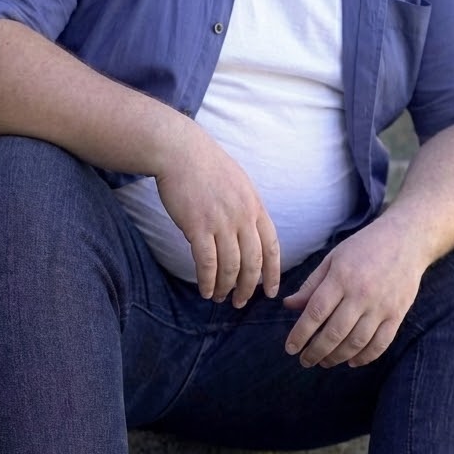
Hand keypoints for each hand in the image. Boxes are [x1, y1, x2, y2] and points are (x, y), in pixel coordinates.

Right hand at [155, 123, 279, 306]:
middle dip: (248, 288)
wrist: (180, 151)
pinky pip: (206, 262)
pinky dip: (207, 281)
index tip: (271, 291)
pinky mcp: (198, 226)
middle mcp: (242, 217)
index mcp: (255, 207)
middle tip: (241, 303)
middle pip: (252, 263)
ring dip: (226, 287)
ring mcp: (221, 222)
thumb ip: (247, 210)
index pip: (272, 248)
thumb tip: (249, 236)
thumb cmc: (206, 167)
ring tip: (219, 298)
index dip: (273, 273)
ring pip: (230, 266)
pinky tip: (204, 290)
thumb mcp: (239, 185)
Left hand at [283, 218, 427, 367]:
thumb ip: (311, 285)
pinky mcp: (397, 313)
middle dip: (316, 351)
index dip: (301, 334)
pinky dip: (365, 357)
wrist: (406, 239)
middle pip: (334, 332)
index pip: (316, 312)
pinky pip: (381, 343)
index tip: (290, 348)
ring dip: (337, 357)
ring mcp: (382, 306)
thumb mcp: (333, 259)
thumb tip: (289, 306)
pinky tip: (351, 361)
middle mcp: (361, 293)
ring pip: (356, 342)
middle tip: (305, 361)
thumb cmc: (364, 248)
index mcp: (341, 277)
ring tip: (324, 362)